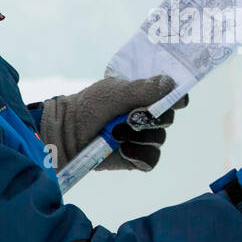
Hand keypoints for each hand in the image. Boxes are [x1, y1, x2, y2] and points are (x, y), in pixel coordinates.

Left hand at [35, 74, 188, 171]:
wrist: (66, 133)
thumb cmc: (89, 107)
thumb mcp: (115, 92)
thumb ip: (143, 88)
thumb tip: (171, 83)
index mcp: (144, 96)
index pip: (172, 95)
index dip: (176, 97)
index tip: (174, 100)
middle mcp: (146, 116)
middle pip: (168, 118)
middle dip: (151, 118)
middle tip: (131, 116)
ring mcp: (142, 138)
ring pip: (159, 139)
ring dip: (140, 136)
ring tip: (117, 133)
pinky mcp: (136, 158)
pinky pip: (151, 159)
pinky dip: (139, 154)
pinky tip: (123, 149)